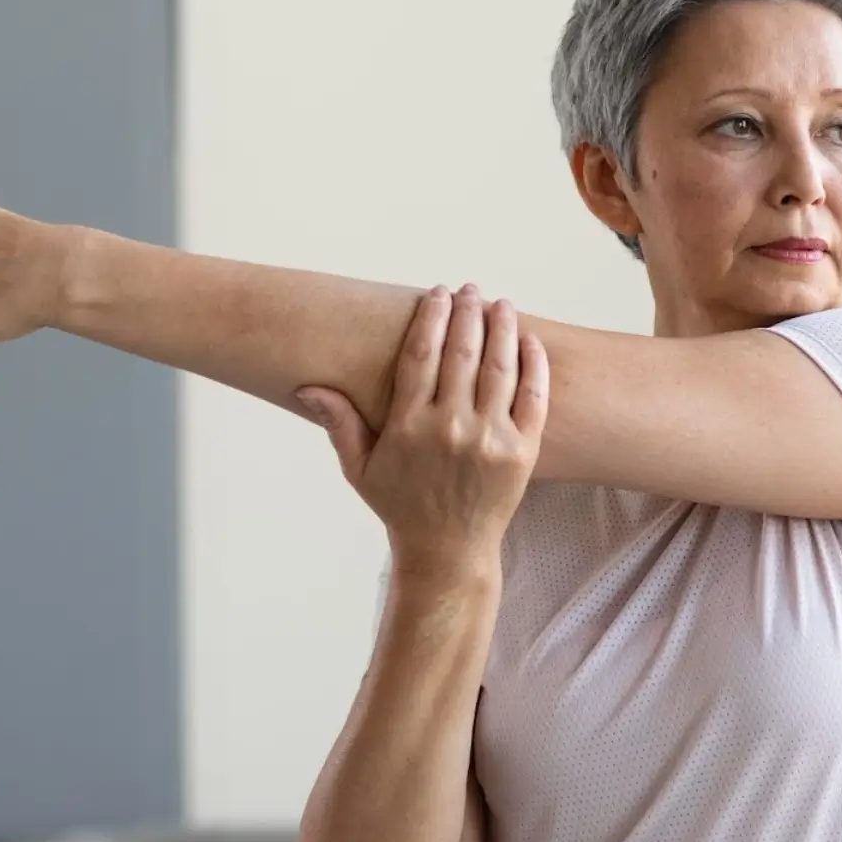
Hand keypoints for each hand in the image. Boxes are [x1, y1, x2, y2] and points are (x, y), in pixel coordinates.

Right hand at [297, 284, 547, 581]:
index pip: (420, 354)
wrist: (448, 552)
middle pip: (462, 351)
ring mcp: (490, 438)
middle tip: (470, 289)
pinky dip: (534, 365)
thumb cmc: (401, 507)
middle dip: (467, 312)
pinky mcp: (522, 452)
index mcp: (409, 425)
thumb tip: (307, 387)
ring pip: (499, 367)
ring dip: (501, 328)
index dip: (431, 317)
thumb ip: (339, 424)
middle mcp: (450, 427)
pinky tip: (530, 341)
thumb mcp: (360, 469)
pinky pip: (533, 398)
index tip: (437, 293)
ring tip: (501, 305)